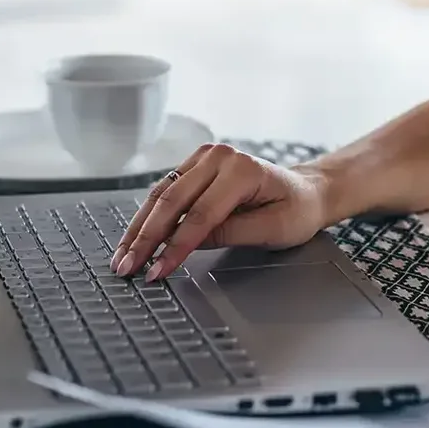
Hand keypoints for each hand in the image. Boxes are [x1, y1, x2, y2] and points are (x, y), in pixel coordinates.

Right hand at [109, 144, 329, 280]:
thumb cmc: (297, 210)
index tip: (157, 271)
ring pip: (162, 195)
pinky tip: (134, 238)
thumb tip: (188, 243)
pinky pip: (166, 191)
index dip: (175, 246)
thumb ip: (231, 233)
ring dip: (140, 228)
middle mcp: (220, 156)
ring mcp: (206, 158)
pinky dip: (148, 216)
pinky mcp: (195, 165)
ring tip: (122, 257)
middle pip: (173, 201)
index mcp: (243, 169)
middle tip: (126, 268)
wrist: (306, 192)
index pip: (201, 214)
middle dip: (146, 238)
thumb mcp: (273, 228)